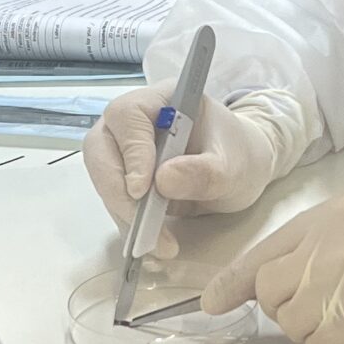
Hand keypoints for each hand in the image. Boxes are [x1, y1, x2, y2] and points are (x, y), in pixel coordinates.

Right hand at [83, 87, 300, 252]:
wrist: (242, 169)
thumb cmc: (239, 155)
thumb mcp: (233, 165)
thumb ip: (203, 171)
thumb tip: (163, 180)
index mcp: (163, 99)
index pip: (128, 116)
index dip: (131, 151)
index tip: (143, 189)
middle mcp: (135, 120)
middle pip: (102, 148)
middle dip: (117, 191)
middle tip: (142, 227)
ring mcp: (125, 148)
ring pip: (104, 178)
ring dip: (124, 214)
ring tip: (158, 243)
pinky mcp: (125, 176)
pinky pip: (115, 199)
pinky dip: (130, 224)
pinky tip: (153, 243)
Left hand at [201, 191, 343, 343]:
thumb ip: (318, 243)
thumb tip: (262, 280)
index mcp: (334, 215)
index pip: (261, 253)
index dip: (231, 282)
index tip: (211, 303)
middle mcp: (331, 249)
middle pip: (270, 291)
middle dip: (285, 305)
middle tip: (328, 304)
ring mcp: (343, 293)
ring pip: (290, 326)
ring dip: (313, 329)